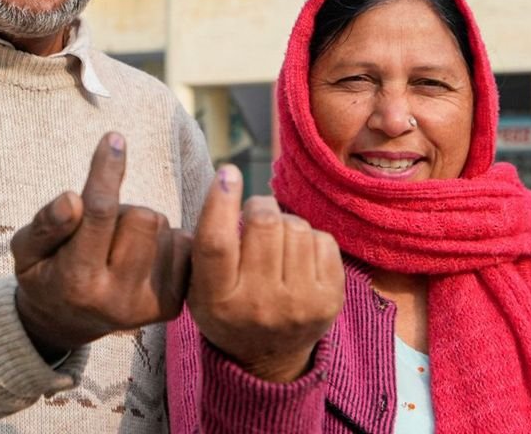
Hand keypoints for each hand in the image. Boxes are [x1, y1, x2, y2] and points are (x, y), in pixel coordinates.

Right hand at [10, 132, 191, 358]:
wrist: (67, 323)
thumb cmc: (44, 274)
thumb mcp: (26, 250)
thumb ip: (44, 225)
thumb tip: (72, 199)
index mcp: (76, 281)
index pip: (99, 214)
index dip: (106, 171)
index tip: (114, 139)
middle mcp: (117, 299)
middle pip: (143, 216)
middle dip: (124, 209)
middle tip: (103, 228)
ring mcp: (148, 306)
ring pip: (164, 228)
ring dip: (143, 225)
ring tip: (118, 246)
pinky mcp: (172, 306)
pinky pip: (184, 246)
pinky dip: (164, 241)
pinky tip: (141, 258)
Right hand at [187, 166, 344, 382]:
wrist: (269, 358)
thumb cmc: (229, 308)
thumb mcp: (199, 286)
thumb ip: (202, 244)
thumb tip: (225, 181)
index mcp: (217, 300)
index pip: (217, 243)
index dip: (220, 202)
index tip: (227, 173)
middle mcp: (258, 305)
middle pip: (263, 223)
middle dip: (259, 206)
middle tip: (255, 213)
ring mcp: (299, 304)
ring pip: (295, 226)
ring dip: (284, 223)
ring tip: (275, 243)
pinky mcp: (330, 300)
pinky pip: (322, 239)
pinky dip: (308, 238)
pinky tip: (297, 256)